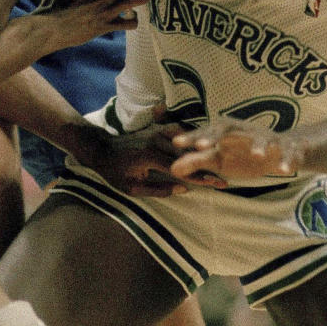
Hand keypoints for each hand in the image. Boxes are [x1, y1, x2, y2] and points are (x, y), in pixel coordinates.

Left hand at [75, 111, 225, 196]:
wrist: (100, 151)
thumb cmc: (114, 173)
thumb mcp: (132, 189)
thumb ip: (158, 189)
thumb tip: (183, 190)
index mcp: (151, 157)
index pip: (182, 169)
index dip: (201, 177)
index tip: (217, 183)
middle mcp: (157, 144)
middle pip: (188, 157)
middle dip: (208, 168)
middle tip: (225, 177)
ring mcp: (158, 138)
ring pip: (186, 148)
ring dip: (204, 155)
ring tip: (222, 164)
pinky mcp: (158, 135)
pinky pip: (179, 140)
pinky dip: (193, 145)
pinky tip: (207, 150)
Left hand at [170, 118, 308, 181]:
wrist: (282, 148)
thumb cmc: (244, 153)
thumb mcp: (220, 159)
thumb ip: (197, 162)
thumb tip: (172, 169)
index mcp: (227, 132)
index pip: (206, 133)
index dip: (192, 137)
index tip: (176, 143)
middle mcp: (244, 131)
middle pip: (229, 130)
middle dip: (215, 137)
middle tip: (200, 146)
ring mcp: (266, 139)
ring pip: (262, 140)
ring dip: (259, 146)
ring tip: (255, 154)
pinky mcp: (286, 148)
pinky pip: (287, 153)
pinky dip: (286, 160)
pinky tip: (284, 170)